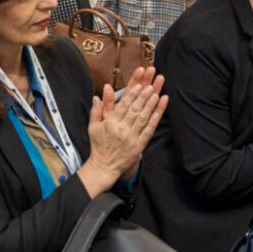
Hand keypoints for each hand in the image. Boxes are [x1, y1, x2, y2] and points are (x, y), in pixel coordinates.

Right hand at [81, 67, 164, 188]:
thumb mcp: (93, 127)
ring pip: (143, 118)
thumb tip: (96, 96)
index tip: (138, 85)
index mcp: (110, 124)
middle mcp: (121, 130)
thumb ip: (96, 111)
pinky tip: (159, 110)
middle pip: (134, 110)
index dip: (132, 95)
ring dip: (150, 105)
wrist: (104, 166)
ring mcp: (131, 138)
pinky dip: (155, 119)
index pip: (123, 106)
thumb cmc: (98, 145)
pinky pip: (148, 130)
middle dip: (143, 97)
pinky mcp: (139, 145)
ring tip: (156, 94)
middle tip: (150, 86)